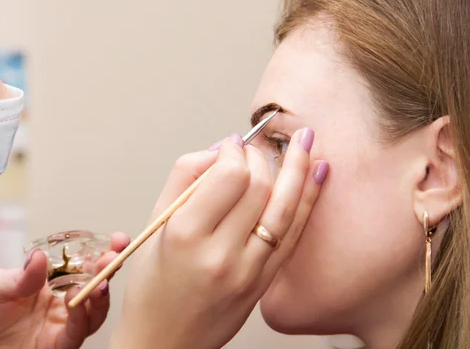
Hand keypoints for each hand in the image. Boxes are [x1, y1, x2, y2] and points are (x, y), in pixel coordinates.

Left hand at [0, 232, 129, 348]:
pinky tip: (78, 301)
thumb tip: (40, 258)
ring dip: (101, 295)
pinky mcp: (54, 347)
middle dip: (109, 270)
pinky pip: (76, 333)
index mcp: (47, 282)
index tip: (117, 239)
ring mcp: (58, 326)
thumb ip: (20, 276)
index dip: (101, 252)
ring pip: (93, 311)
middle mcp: (58, 303)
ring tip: (101, 280)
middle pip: (94, 286)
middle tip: (114, 257)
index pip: (81, 265)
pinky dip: (81, 317)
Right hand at [111, 129, 327, 348]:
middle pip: (260, 187)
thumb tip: (221, 149)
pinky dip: (308, 201)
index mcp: (185, 235)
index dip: (235, 151)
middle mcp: (220, 254)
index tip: (231, 146)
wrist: (165, 341)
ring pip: (284, 208)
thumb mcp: (154, 225)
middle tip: (254, 148)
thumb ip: (184, 178)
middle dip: (262, 157)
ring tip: (306, 140)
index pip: (229, 175)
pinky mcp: (264, 283)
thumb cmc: (152, 285)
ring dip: (299, 169)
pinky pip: (293, 235)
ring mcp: (248, 272)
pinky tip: (317, 174)